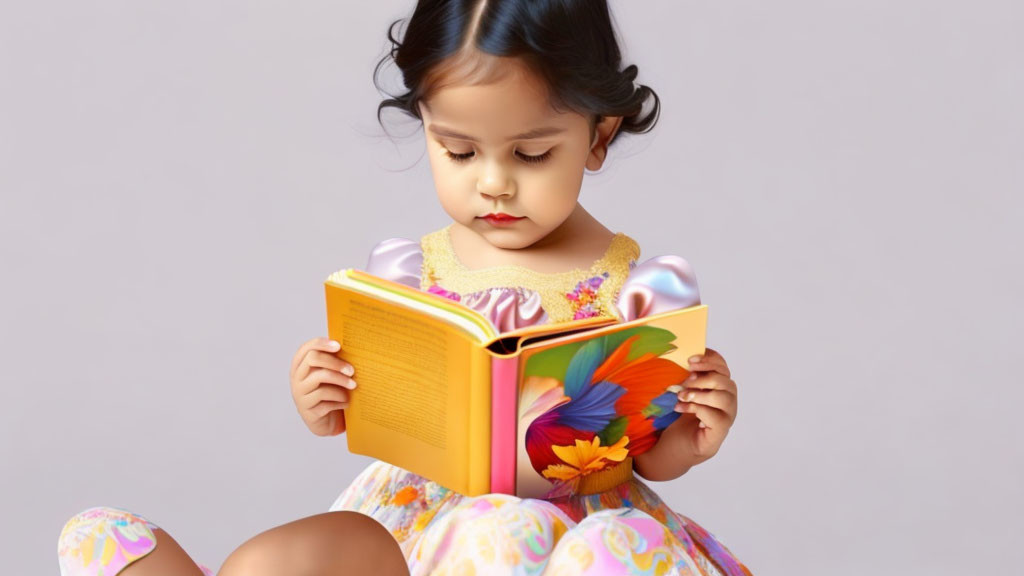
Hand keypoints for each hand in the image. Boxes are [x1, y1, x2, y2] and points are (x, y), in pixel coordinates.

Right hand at [290, 337, 356, 436]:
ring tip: (354, 386)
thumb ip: (334, 361)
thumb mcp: (331, 375)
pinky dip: (340, 400)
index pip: (306, 348)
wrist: (328, 422)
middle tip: (352, 370)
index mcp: (300, 366)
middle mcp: (296, 379)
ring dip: (341, 381)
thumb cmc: (331, 393)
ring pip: (320, 378)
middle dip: (335, 362)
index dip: (321, 343)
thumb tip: (353, 345)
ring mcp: (300, 395)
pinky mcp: (308, 411)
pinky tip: (347, 403)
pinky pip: (325, 400)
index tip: (339, 346)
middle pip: (312, 359)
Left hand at [667, 347, 737, 464]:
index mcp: (721, 382)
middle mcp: (729, 396)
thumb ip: (689, 375)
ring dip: (698, 394)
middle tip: (685, 381)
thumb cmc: (687, 412)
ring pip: (720, 397)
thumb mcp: (687, 389)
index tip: (689, 360)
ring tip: (681, 396)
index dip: (708, 359)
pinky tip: (679, 408)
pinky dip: (694, 408)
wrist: (685, 440)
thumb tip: (681, 358)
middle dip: (702, 378)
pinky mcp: (722, 427)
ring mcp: (728, 412)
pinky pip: (712, 415)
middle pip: (722, 380)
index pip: (721, 365)